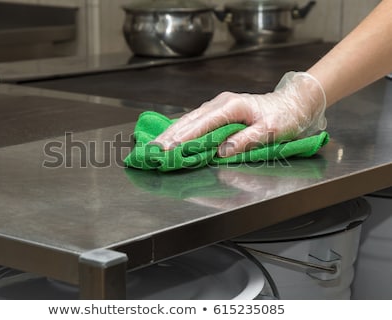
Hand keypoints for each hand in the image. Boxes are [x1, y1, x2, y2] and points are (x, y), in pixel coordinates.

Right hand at [153, 72, 326, 156]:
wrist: (293, 102)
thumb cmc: (285, 116)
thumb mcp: (271, 130)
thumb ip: (247, 140)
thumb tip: (222, 151)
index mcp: (231, 107)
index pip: (201, 124)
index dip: (182, 138)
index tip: (167, 150)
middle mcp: (220, 103)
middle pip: (189, 120)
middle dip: (169, 136)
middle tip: (152, 150)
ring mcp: (218, 106)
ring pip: (189, 119)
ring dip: (172, 133)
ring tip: (156, 145)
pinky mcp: (219, 112)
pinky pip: (196, 121)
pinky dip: (182, 130)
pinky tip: (172, 137)